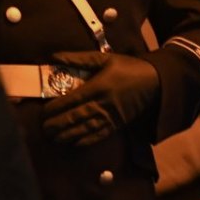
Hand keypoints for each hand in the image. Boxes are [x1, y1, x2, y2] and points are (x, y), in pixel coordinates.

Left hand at [41, 51, 160, 145]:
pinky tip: (73, 143)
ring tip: (53, 138)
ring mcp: (110, 116)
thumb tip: (54, 57)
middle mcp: (102, 103)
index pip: (70, 100)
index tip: (43, 112)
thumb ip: (79, 59)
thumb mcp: (105, 58)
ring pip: (83, 129)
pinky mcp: (118, 124)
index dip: (54, 108)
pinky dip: (85, 141)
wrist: (156, 81)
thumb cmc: (129, 68)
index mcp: (98, 86)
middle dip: (56, 124)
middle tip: (43, 128)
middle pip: (74, 117)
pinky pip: (99, 136)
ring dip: (66, 135)